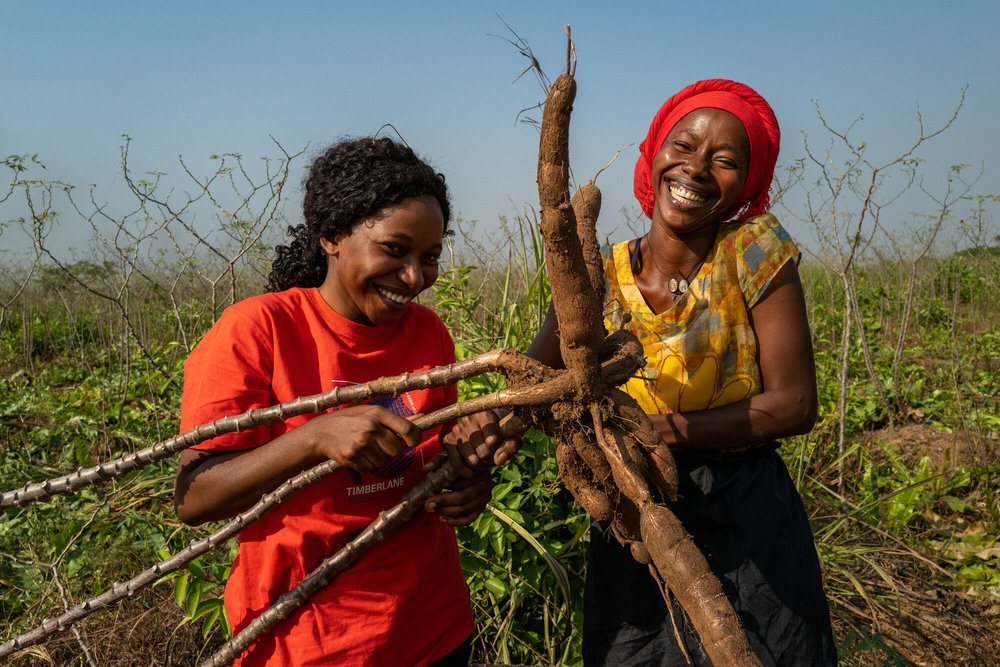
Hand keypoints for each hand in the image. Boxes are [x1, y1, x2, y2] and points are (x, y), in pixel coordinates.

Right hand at [304, 405, 421, 471]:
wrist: (322, 432)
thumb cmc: (352, 420)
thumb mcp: (373, 412)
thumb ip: (398, 419)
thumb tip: (422, 417)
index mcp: (379, 413)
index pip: (408, 429)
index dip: (414, 439)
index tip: (412, 442)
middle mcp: (371, 427)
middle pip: (397, 450)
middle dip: (391, 451)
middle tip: (380, 445)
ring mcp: (361, 442)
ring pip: (385, 462)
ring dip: (379, 459)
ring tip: (367, 449)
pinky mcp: (352, 456)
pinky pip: (371, 468)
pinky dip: (368, 465)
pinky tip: (359, 455)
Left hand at [424, 457, 492, 525]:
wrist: (469, 467)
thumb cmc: (457, 463)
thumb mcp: (448, 458)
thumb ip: (437, 462)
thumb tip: (426, 469)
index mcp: (479, 471)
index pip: (461, 484)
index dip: (445, 490)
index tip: (429, 496)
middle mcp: (486, 484)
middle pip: (463, 498)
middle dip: (443, 503)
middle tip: (427, 505)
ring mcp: (485, 498)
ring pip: (465, 510)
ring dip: (447, 512)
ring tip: (433, 510)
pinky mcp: (482, 508)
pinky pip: (469, 519)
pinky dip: (455, 521)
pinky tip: (442, 518)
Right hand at [443, 410, 520, 477]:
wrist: (486, 430)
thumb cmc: (502, 433)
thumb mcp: (512, 437)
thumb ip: (510, 447)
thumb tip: (499, 460)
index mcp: (485, 414)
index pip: (492, 441)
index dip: (498, 451)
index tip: (500, 451)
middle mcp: (468, 419)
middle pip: (482, 451)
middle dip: (490, 461)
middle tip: (492, 460)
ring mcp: (457, 429)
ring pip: (471, 459)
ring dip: (480, 466)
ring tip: (484, 462)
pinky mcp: (448, 439)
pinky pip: (456, 462)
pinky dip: (465, 470)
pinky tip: (471, 471)